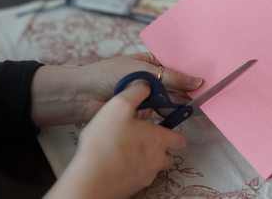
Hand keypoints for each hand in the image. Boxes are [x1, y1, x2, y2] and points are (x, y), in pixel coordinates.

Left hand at [31, 53, 203, 126]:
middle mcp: (153, 78)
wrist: (83, 96)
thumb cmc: (110, 75)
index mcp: (151, 61)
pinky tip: (185, 112)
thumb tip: (198, 81)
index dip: (191, 70)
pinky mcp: (145, 112)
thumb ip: (171, 78)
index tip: (209, 74)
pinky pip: (164, 112)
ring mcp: (149, 95)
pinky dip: (174, 113)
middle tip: (210, 91)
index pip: (176, 65)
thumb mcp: (144, 71)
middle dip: (190, 87)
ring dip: (184, 101)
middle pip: (176, 83)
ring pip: (172, 98)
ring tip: (201, 102)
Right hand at [44, 80, 186, 198]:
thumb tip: (147, 83)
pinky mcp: (133, 189)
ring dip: (147, 160)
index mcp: (159, 140)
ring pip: (154, 168)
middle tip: (144, 139)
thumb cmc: (106, 141)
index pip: (181, 139)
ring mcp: (145, 177)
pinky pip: (138, 178)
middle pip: (169, 156)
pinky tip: (117, 163)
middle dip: (162, 149)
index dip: (174, 133)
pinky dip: (132, 171)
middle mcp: (157, 160)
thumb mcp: (119, 105)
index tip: (163, 127)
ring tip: (129, 151)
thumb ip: (136, 91)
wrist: (90, 178)